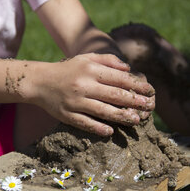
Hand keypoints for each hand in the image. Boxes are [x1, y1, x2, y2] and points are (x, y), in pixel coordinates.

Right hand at [33, 53, 154, 135]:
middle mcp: (83, 86)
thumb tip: (128, 68)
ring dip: (121, 117)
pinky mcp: (67, 115)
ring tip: (136, 120)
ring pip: (102, 111)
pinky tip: (110, 132)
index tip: (150, 90)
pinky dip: (98, 128)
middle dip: (134, 101)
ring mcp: (75, 102)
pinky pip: (85, 123)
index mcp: (90, 70)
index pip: (119, 78)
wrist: (40, 82)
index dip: (137, 85)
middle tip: (149, 106)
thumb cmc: (67, 70)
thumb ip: (108, 60)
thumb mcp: (86, 58)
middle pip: (114, 95)